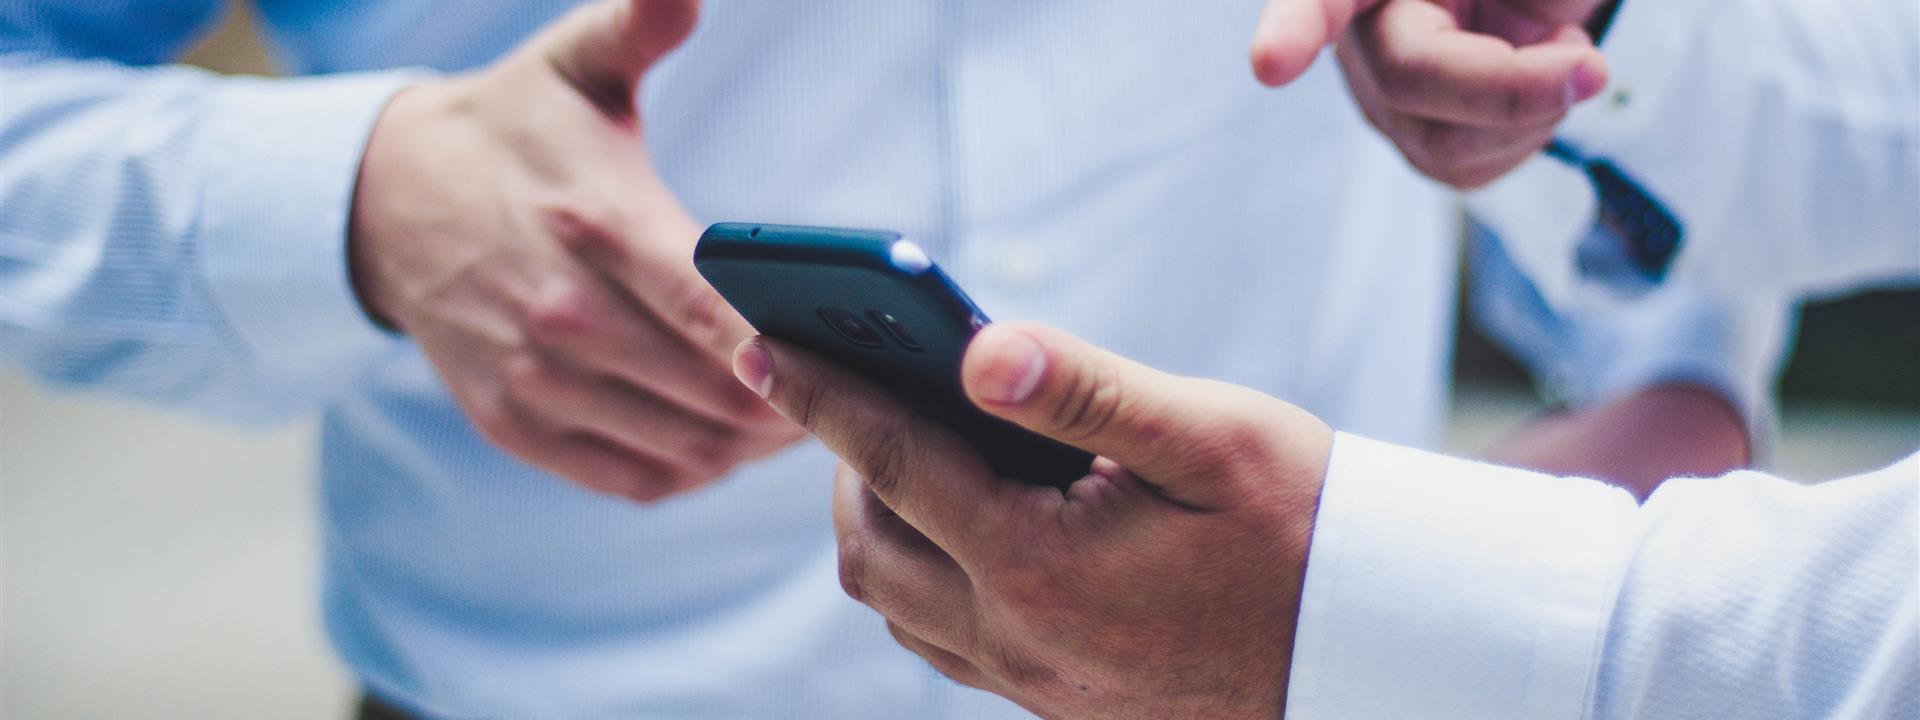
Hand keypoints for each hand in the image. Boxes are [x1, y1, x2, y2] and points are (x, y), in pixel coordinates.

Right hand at [348, 0, 801, 502]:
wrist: (388, 201)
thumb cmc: (515, 131)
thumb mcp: (575, 64)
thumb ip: (639, 22)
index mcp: (595, 223)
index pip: (707, 308)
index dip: (780, 348)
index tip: (841, 356)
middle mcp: (561, 313)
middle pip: (711, 393)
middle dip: (794, 403)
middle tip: (852, 393)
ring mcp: (534, 379)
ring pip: (682, 447)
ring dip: (754, 446)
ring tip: (805, 418)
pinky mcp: (516, 425)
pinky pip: (633, 478)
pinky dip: (695, 471)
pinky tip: (731, 443)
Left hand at [734, 323, 1332, 717]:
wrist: (1375, 645)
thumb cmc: (1303, 525)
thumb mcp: (1206, 435)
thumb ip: (1083, 388)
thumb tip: (975, 348)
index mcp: (1040, 565)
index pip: (893, 464)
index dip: (820, 396)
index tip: (758, 345)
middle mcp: (1018, 639)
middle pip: (871, 548)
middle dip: (842, 464)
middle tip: (853, 388)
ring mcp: (1034, 683)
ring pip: (898, 605)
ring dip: (879, 524)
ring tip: (902, 449)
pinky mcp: (1058, 704)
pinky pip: (945, 642)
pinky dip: (924, 576)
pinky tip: (964, 524)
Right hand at [1251, 0, 1611, 187]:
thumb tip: (1564, 60)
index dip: (1295, 30)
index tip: (1272, 63)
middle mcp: (1357, 33)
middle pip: (1412, 78)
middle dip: (1511, 86)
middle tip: (1592, 65)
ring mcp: (1381, 96)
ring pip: (1445, 142)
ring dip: (1535, 110)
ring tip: (1559, 51)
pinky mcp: (1415, 144)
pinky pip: (1469, 170)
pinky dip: (1530, 136)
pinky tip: (1538, 94)